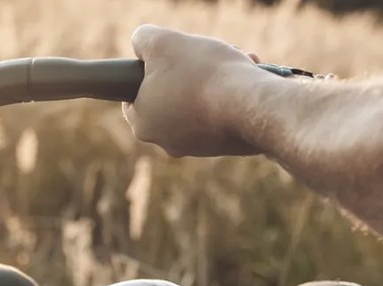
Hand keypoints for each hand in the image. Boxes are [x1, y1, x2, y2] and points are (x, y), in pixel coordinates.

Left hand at [123, 24, 269, 157]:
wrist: (249, 105)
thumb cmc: (201, 73)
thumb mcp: (162, 41)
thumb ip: (143, 40)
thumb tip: (142, 45)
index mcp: (143, 125)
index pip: (133, 98)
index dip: (146, 72)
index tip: (163, 58)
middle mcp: (166, 143)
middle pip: (170, 96)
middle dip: (187, 70)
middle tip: (202, 52)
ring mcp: (196, 148)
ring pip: (198, 102)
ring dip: (212, 78)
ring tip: (232, 58)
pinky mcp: (223, 146)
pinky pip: (221, 113)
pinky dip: (229, 94)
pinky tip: (245, 75)